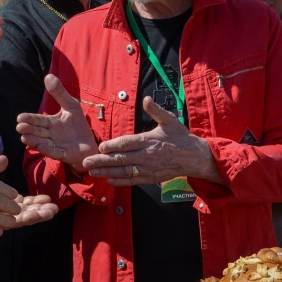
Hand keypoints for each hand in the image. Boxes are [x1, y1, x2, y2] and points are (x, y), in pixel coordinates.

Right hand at [16, 74, 98, 168]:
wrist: (90, 142)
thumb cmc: (78, 124)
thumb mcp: (71, 105)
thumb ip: (59, 93)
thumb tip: (48, 75)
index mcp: (51, 123)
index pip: (37, 120)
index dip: (29, 119)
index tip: (20, 117)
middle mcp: (50, 134)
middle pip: (37, 131)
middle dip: (28, 129)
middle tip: (19, 127)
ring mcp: (55, 145)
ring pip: (42, 142)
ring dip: (33, 140)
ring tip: (24, 137)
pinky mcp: (63, 154)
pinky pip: (54, 152)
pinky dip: (47, 150)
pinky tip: (41, 146)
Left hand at [81, 97, 220, 185]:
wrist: (195, 158)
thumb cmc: (181, 137)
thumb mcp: (170, 120)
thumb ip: (156, 110)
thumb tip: (146, 99)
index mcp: (150, 141)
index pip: (127, 143)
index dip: (113, 145)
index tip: (100, 146)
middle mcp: (147, 156)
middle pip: (121, 159)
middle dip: (102, 161)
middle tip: (86, 162)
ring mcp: (148, 169)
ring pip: (124, 171)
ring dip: (107, 172)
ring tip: (92, 172)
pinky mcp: (151, 178)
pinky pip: (133, 181)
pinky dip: (120, 181)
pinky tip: (108, 180)